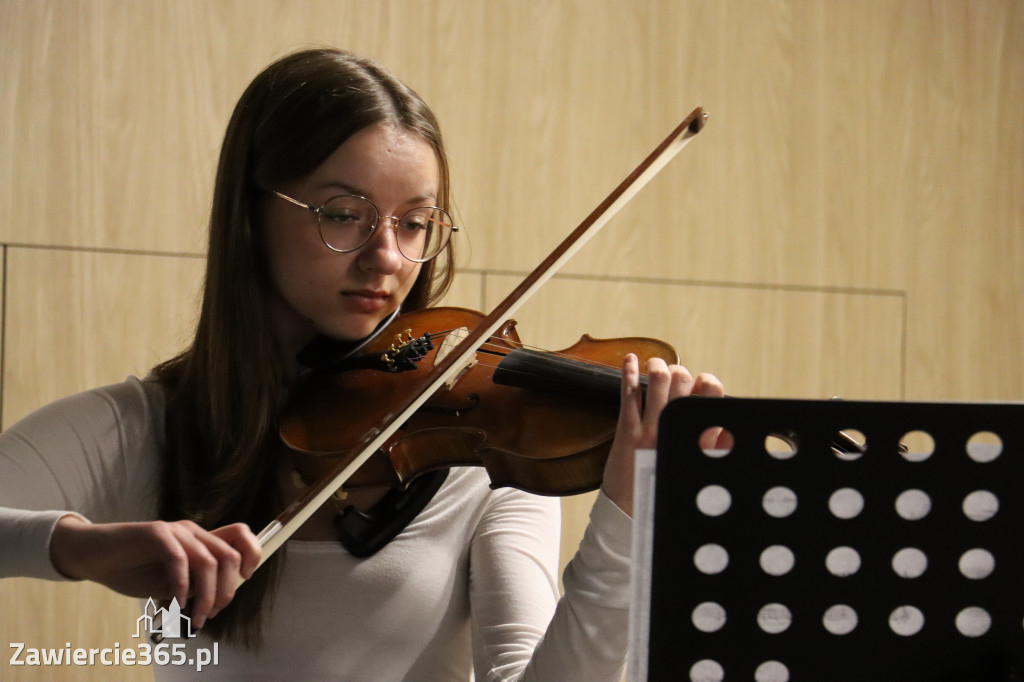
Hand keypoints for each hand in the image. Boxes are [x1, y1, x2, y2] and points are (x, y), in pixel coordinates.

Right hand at [50, 516, 260, 627]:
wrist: (94, 557)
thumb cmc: (131, 570)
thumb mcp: (170, 583)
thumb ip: (194, 585)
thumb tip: (217, 598)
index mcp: (200, 540)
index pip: (240, 535)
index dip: (252, 554)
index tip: (245, 579)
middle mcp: (193, 532)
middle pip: (229, 555)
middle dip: (227, 590)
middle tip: (211, 613)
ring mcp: (175, 530)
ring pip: (208, 561)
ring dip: (206, 595)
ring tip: (196, 617)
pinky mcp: (155, 532)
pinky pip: (179, 558)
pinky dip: (182, 584)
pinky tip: (177, 602)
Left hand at [601, 355, 726, 516]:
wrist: (633, 512)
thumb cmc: (666, 488)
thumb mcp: (701, 469)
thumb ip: (716, 447)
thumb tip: (728, 427)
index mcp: (699, 436)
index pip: (711, 392)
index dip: (707, 382)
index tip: (701, 385)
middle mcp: (675, 428)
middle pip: (682, 379)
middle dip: (678, 371)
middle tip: (673, 376)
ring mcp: (650, 428)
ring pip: (656, 381)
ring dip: (657, 366)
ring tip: (654, 365)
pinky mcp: (627, 430)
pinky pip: (629, 393)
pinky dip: (628, 372)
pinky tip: (630, 359)